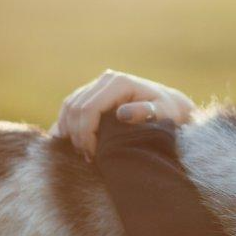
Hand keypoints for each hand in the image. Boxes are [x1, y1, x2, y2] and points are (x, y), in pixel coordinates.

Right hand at [50, 70, 195, 158]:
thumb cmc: (167, 112)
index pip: (89, 108)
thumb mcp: (163, 113)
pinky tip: (71, 140)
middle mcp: (106, 79)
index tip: (92, 153)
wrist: (169, 105)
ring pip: (70, 106)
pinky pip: (71, 106)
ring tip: (82, 150)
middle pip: (76, 108)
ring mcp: (98, 83)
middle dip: (77, 134)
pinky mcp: (93, 91)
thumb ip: (145, 112)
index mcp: (119, 82)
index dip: (86, 133)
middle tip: (87, 156)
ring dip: (70, 130)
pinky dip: (67, 123)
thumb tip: (122, 113)